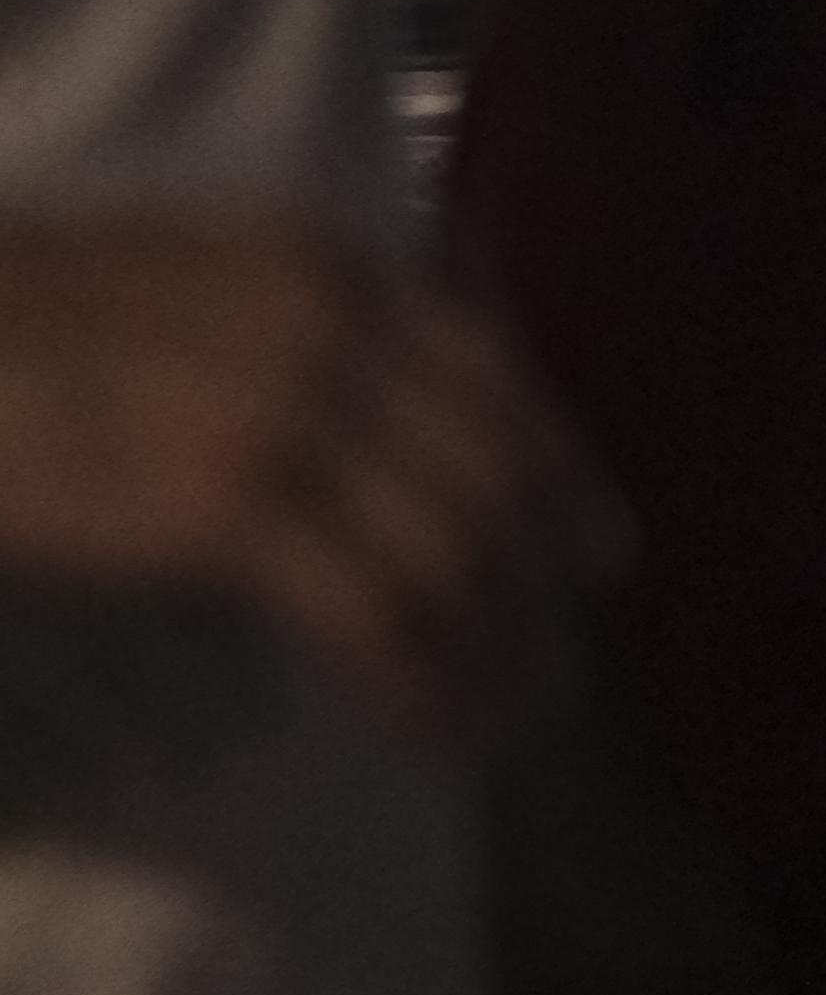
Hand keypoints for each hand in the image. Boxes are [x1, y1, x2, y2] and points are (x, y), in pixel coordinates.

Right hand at [0, 215, 599, 731]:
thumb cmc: (9, 330)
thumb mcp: (177, 288)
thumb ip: (291, 333)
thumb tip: (396, 420)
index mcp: (324, 264)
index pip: (496, 377)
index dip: (563, 478)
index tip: (598, 557)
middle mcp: (331, 319)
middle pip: (492, 472)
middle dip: (539, 585)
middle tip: (556, 671)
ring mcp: (284, 406)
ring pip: (453, 549)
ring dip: (497, 649)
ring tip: (509, 720)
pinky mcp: (225, 500)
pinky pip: (374, 607)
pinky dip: (423, 679)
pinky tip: (436, 731)